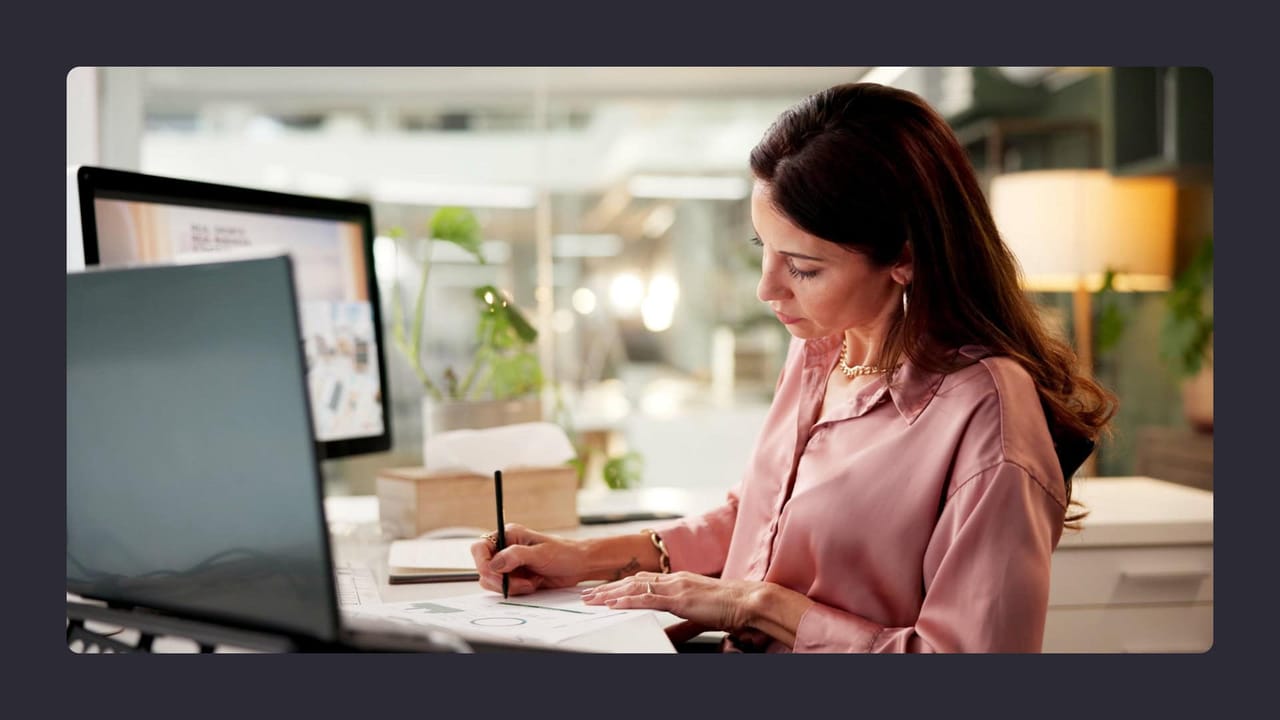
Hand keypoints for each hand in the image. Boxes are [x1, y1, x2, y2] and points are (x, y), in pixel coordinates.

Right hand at [469, 523, 587, 595]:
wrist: (578, 566)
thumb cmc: (564, 553)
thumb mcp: (541, 553)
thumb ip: (516, 556)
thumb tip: (495, 562)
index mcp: (508, 536)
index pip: (480, 548)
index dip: (483, 562)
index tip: (497, 573)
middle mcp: (505, 550)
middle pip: (484, 568)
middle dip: (500, 580)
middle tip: (520, 583)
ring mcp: (508, 565)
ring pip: (492, 581)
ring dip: (509, 587)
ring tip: (530, 583)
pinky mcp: (514, 578)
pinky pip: (504, 589)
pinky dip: (515, 591)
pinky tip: (531, 585)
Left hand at [580, 571, 762, 635]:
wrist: (746, 602)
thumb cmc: (728, 608)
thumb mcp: (697, 616)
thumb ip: (679, 624)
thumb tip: (666, 634)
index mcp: (678, 581)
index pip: (642, 580)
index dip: (621, 585)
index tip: (604, 592)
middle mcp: (673, 579)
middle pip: (632, 581)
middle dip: (608, 588)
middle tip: (587, 595)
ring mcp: (675, 586)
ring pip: (634, 586)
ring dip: (610, 593)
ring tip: (592, 599)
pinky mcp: (679, 598)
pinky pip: (648, 598)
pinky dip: (628, 600)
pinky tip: (614, 604)